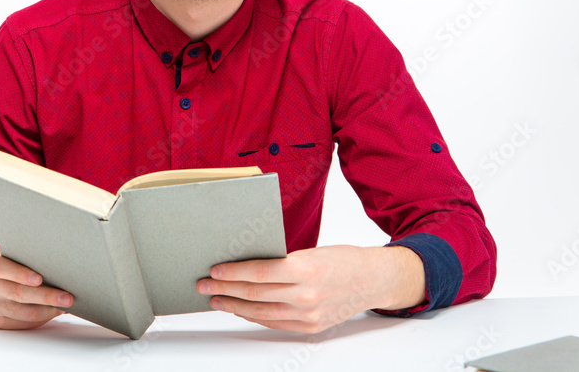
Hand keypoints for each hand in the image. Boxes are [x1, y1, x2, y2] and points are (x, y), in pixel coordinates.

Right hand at [0, 249, 73, 328]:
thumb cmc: (3, 270)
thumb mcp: (6, 257)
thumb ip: (24, 257)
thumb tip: (56, 261)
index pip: (2, 268)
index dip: (20, 274)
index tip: (39, 279)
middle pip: (19, 293)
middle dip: (46, 296)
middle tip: (67, 297)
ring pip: (24, 312)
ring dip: (48, 311)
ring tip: (65, 306)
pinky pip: (23, 323)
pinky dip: (41, 318)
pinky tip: (54, 312)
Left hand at [196, 245, 425, 333]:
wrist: (375, 280)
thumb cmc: (343, 259)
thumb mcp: (312, 252)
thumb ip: (282, 261)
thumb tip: (246, 264)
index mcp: (306, 269)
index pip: (259, 272)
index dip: (233, 273)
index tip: (214, 271)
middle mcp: (307, 295)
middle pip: (255, 294)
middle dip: (224, 290)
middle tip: (204, 286)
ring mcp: (309, 315)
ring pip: (261, 313)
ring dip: (234, 306)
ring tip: (216, 300)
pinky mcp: (311, 327)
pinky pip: (275, 323)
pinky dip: (254, 316)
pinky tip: (241, 309)